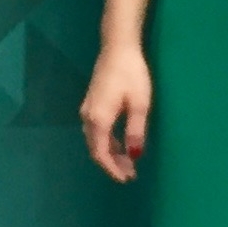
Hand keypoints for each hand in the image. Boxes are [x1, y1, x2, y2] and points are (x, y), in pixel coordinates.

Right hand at [80, 46, 151, 182]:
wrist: (118, 47)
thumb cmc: (131, 74)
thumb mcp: (139, 105)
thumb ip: (135, 131)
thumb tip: (134, 156)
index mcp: (98, 119)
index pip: (101, 153)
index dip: (112, 169)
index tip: (126, 179)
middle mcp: (88, 116)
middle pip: (95, 148)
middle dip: (112, 164)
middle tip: (130, 174)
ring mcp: (88, 108)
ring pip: (95, 139)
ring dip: (110, 153)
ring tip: (128, 162)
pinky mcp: (92, 102)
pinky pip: (96, 130)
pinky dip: (107, 141)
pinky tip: (121, 143)